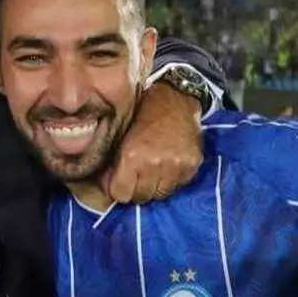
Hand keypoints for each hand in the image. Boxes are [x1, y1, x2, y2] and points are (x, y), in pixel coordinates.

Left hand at [101, 82, 201, 202]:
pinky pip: (179, 185)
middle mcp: (154, 164)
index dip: (119, 189)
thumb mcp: (119, 138)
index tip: (121, 183)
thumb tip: (105, 190)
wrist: (175, 99)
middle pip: (141, 197)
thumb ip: (112, 166)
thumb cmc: (142, 115)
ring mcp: (176, 166)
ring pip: (161, 194)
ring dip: (155, 186)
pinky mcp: (192, 165)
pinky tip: (169, 164)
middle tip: (138, 176)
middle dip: (136, 189)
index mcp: (132, 157)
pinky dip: (172, 179)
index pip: (121, 194)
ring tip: (154, 169)